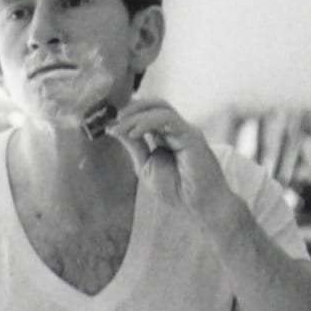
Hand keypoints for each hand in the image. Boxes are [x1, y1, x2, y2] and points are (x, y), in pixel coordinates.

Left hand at [108, 100, 235, 228]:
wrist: (200, 204)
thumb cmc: (177, 189)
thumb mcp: (146, 166)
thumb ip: (134, 146)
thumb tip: (114, 128)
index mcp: (166, 136)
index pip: (147, 114)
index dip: (129, 115)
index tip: (110, 125)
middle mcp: (177, 129)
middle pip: (154, 105)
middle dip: (132, 109)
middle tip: (114, 119)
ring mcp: (185, 130)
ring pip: (160, 108)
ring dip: (137, 115)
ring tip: (121, 126)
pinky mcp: (191, 135)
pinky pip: (168, 119)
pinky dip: (148, 122)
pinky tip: (134, 133)